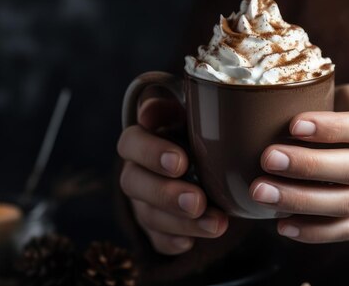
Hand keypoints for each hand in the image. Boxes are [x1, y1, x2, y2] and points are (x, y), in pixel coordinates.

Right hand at [117, 97, 228, 254]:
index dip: (152, 153)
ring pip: (149, 216)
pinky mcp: (155, 228)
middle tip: (197, 201)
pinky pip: (156, 240)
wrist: (205, 158)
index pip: (132, 143)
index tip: (182, 161)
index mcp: (141, 138)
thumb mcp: (193, 112)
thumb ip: (179, 105)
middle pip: (135, 184)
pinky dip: (174, 242)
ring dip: (182, 223)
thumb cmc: (199, 130)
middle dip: (166, 195)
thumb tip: (153, 109)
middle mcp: (136, 170)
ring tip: (217, 224)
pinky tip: (192, 242)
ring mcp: (142, 201)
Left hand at [249, 84, 348, 243]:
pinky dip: (313, 232)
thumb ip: (329, 100)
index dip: (332, 128)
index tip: (294, 124)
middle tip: (267, 159)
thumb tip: (277, 103)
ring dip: (301, 201)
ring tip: (261, 192)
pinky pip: (346, 230)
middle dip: (307, 166)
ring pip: (346, 204)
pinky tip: (282, 225)